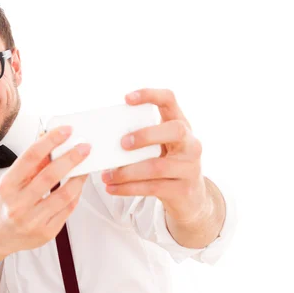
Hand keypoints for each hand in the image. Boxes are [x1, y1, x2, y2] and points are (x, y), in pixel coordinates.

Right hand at [0, 126, 89, 256]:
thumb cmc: (6, 204)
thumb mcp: (12, 180)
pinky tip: (78, 185)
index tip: (65, 131)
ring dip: (78, 178)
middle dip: (71, 158)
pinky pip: (68, 209)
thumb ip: (32, 163)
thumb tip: (51, 142)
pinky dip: (76, 194)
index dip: (50, 141)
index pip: (30, 157)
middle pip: (50, 176)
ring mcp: (32, 221)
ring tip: (85, 167)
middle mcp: (18, 204)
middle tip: (84, 147)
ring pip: (64, 195)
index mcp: (7, 186)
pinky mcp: (46, 232)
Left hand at [102, 89, 207, 223]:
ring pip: (157, 166)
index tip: (126, 98)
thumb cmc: (166, 164)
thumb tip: (103, 138)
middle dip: (146, 135)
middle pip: (174, 130)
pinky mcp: (183, 190)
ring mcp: (190, 168)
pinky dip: (128, 188)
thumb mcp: (160, 146)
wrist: (190, 197)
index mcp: (181, 126)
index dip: (150, 95)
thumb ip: (142, 138)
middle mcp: (191, 144)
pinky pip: (152, 188)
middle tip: (122, 144)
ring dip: (127, 171)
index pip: (170, 100)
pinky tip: (112, 188)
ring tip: (106, 176)